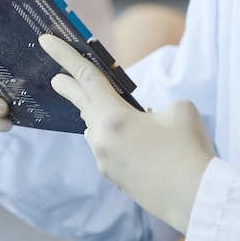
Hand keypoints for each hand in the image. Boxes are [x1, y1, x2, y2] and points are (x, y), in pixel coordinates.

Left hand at [39, 33, 213, 233]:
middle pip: (83, 104)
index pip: (86, 76)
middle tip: (56, 78)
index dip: (65, 55)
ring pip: (96, 130)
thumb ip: (157, 107)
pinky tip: (136, 141)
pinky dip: (117, 139)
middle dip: (70, 88)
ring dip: (100, 116)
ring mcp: (105, 161)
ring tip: (114, 110)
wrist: (194, 198)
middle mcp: (101, 139)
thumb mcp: (180, 110)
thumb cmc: (188, 151)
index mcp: (113, 117)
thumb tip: (146, 120)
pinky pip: (108, 150)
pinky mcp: (114, 178)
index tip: (45, 41)